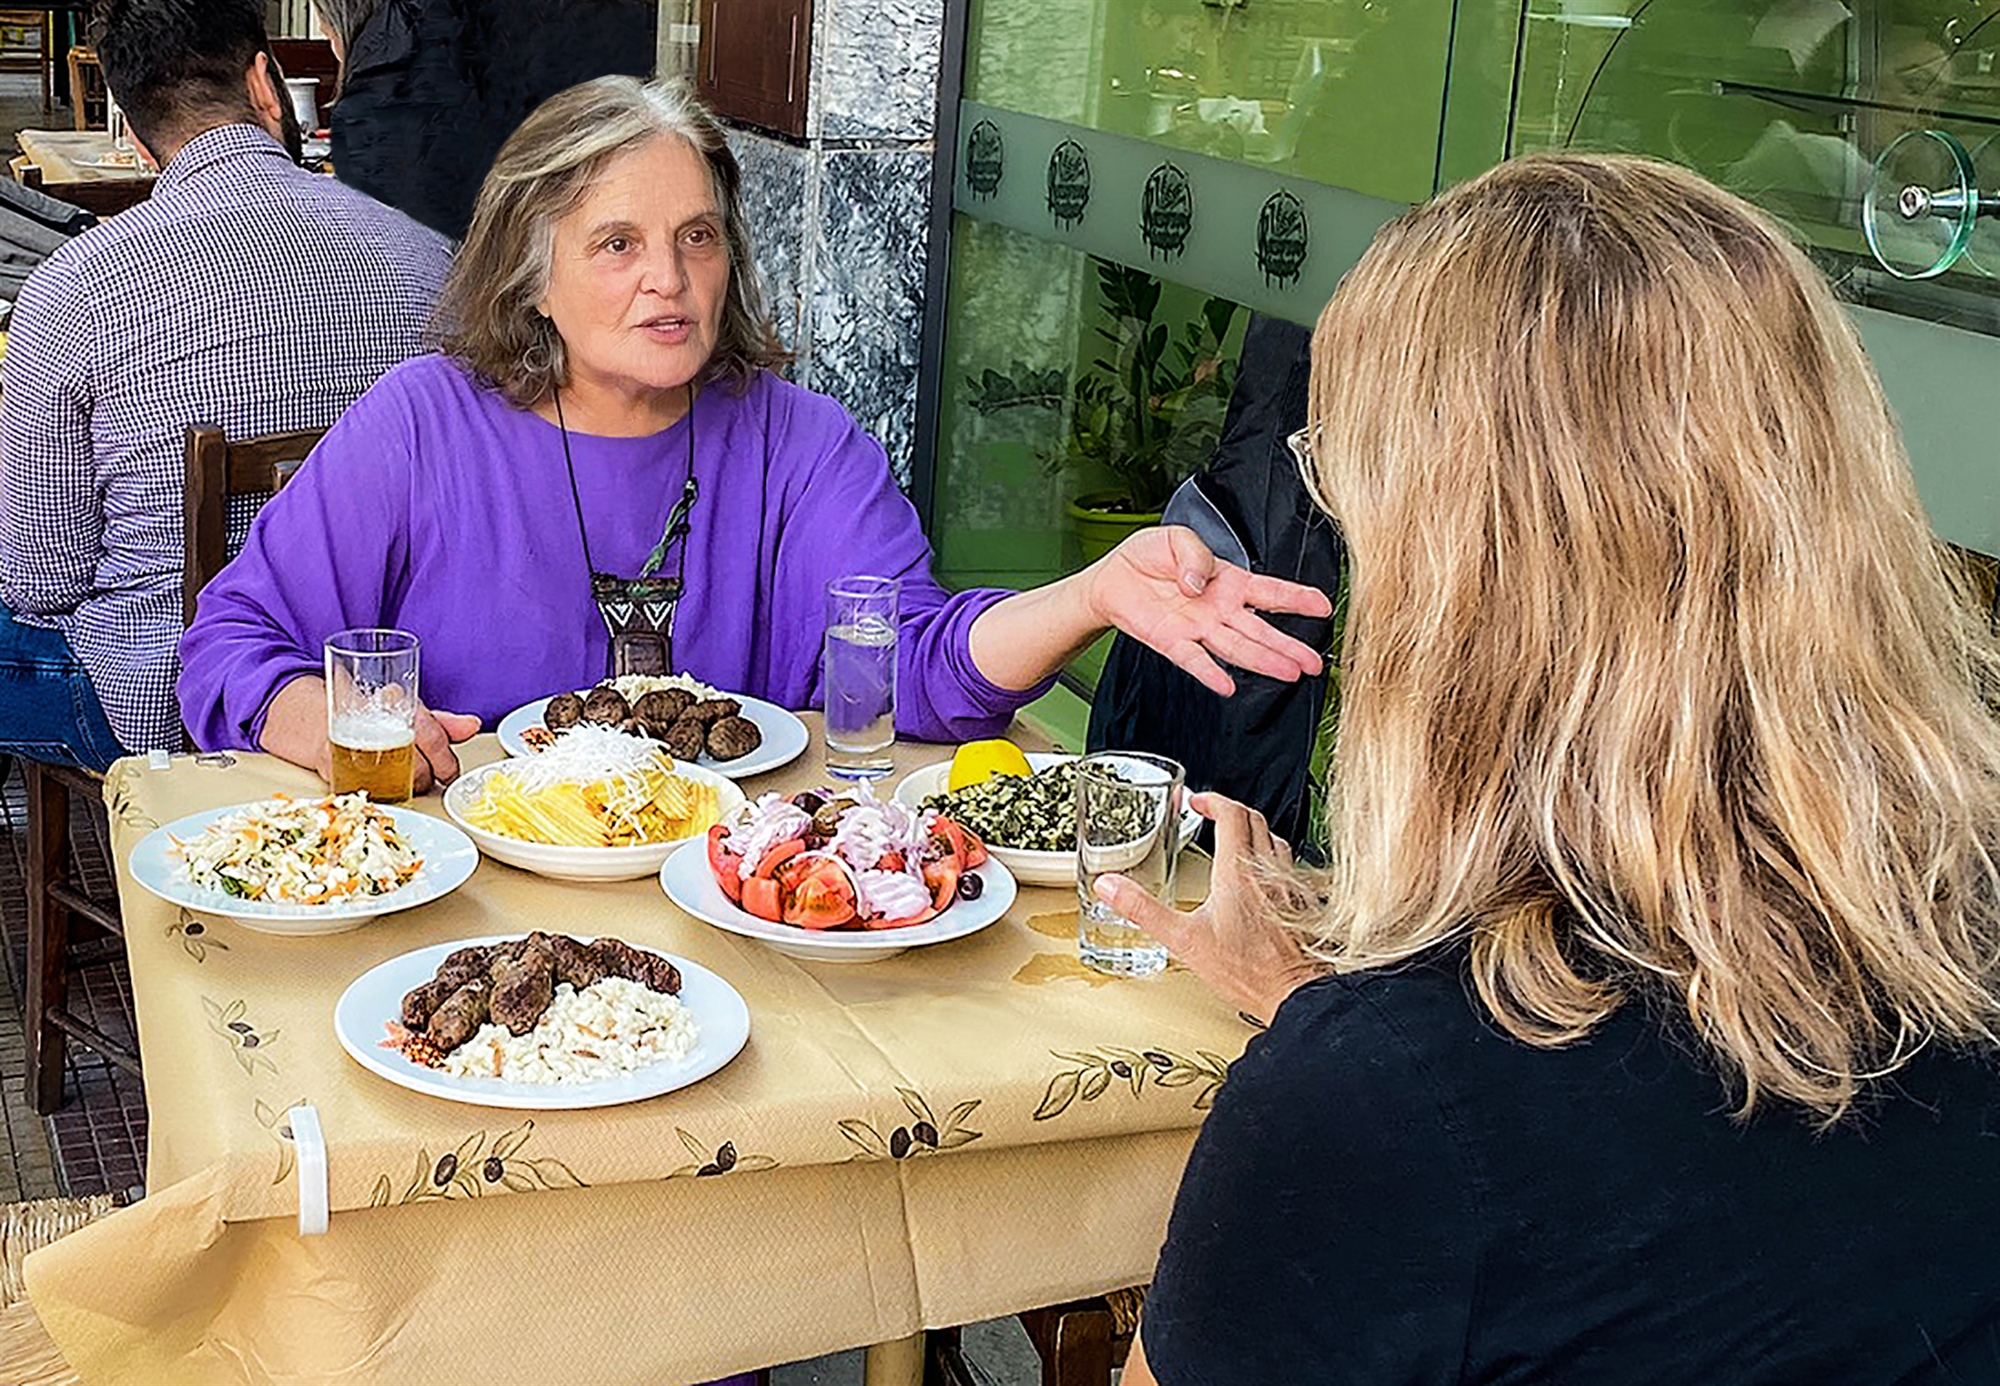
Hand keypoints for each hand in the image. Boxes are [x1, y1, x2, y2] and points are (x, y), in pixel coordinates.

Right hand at [258, 676, 478, 792]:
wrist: (307, 714)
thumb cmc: (364, 715)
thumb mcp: (405, 711)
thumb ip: (441, 722)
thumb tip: (473, 725)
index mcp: (396, 703)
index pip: (432, 736)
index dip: (446, 760)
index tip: (451, 773)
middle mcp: (374, 724)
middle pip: (416, 766)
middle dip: (428, 777)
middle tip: (430, 778)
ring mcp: (350, 747)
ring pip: (394, 783)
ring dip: (406, 788)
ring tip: (406, 782)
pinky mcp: (330, 768)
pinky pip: (363, 792)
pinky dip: (376, 794)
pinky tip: (381, 789)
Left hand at [1084, 526, 1333, 695]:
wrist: (1113, 579)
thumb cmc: (1147, 557)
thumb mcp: (1175, 537)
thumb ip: (1195, 554)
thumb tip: (1200, 582)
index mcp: (1228, 581)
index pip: (1269, 590)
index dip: (1297, 598)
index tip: (1324, 606)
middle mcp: (1219, 610)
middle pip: (1261, 631)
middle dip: (1289, 647)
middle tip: (1313, 662)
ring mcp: (1199, 629)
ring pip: (1237, 648)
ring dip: (1263, 662)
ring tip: (1288, 674)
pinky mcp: (1173, 642)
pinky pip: (1195, 660)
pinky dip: (1210, 673)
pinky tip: (1227, 685)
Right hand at [1093, 791, 1321, 1023]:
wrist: (1294, 994)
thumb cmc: (1247, 971)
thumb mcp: (1183, 940)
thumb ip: (1143, 910)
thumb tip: (1110, 886)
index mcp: (1237, 872)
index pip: (1231, 814)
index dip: (1213, 800)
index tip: (1198, 801)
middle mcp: (1267, 872)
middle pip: (1254, 819)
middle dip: (1230, 809)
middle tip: (1211, 813)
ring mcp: (1288, 886)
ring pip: (1275, 839)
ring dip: (1253, 830)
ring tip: (1235, 838)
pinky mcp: (1301, 902)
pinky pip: (1288, 865)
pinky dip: (1271, 856)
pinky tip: (1261, 876)